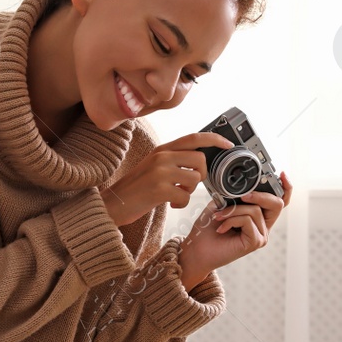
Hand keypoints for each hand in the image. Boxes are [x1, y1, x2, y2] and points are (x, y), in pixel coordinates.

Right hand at [101, 133, 233, 228]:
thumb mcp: (154, 166)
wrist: (113, 203)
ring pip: (195, 179)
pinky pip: (185, 196)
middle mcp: (162, 156)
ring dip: (190, 191)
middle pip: (200, 160)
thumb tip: (199, 162)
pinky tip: (170, 204)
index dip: (214, 139)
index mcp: (162, 149)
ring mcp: (160, 172)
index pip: (194, 137)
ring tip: (176, 195)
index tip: (228, 144)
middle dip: (201, 175)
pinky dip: (180, 204)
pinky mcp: (158, 189)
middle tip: (188, 185)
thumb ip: (174, 160)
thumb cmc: (137, 188)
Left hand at [179, 170, 290, 282]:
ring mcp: (261, 235)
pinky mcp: (256, 242)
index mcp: (258, 215)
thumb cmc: (208, 228)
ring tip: (218, 217)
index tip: (282, 174)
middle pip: (276, 203)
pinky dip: (231, 220)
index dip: (286, 188)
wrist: (197, 249)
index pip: (279, 201)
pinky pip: (247, 221)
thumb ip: (236, 195)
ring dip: (233, 211)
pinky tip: (221, 228)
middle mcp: (263, 226)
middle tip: (242, 197)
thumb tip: (245, 186)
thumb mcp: (222, 204)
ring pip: (255, 210)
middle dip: (259, 195)